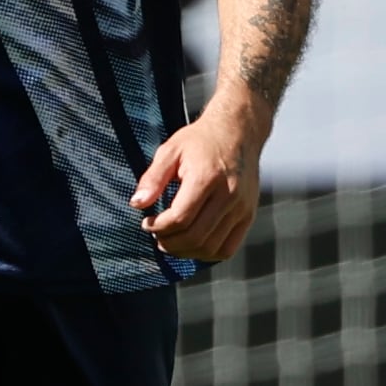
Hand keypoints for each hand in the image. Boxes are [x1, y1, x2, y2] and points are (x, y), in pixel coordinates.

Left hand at [129, 111, 261, 261]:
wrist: (237, 132)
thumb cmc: (200, 141)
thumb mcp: (170, 150)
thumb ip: (152, 178)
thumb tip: (137, 204)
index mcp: (206, 178)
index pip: (180, 217)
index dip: (158, 227)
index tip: (146, 223)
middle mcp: (228, 196)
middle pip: (196, 236)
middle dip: (169, 242)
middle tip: (156, 235)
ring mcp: (242, 208)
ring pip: (212, 247)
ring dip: (186, 252)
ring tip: (170, 242)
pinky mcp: (248, 216)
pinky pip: (228, 248)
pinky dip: (207, 253)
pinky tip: (192, 245)